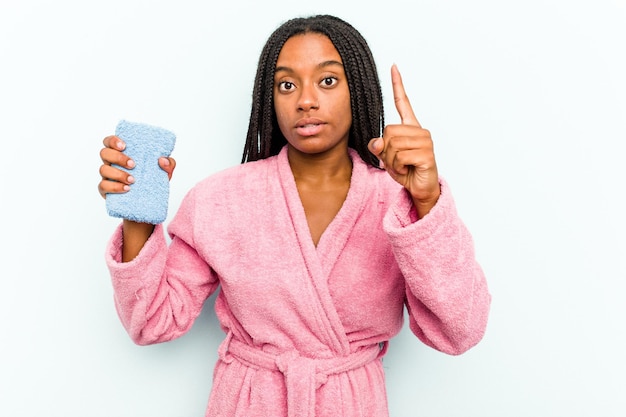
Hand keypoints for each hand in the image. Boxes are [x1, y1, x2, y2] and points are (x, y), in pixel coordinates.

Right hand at [97, 135, 175, 198]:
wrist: (149, 203)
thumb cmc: (153, 181)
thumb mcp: (165, 172)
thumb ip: (168, 164)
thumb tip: (163, 160)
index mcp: (122, 153)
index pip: (109, 141)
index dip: (113, 140)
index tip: (124, 145)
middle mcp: (112, 163)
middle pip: (104, 153)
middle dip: (117, 157)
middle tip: (133, 164)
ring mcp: (107, 176)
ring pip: (103, 169)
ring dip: (118, 173)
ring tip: (133, 180)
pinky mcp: (106, 190)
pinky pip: (103, 186)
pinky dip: (115, 187)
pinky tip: (127, 189)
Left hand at [368, 64, 439, 217]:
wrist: (420, 188)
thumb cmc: (406, 170)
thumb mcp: (386, 157)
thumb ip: (379, 147)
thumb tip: (376, 143)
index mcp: (410, 127)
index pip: (403, 102)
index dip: (398, 85)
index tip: (393, 67)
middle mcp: (419, 131)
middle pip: (388, 131)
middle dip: (386, 150)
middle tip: (396, 161)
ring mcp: (425, 142)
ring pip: (392, 145)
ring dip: (391, 161)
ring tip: (403, 165)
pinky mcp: (426, 154)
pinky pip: (400, 157)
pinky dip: (398, 167)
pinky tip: (407, 170)